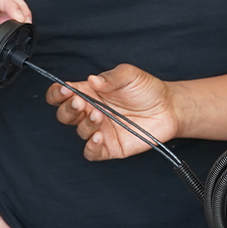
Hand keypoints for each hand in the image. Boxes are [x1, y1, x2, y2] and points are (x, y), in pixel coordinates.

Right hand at [47, 64, 179, 160]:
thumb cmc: (147, 89)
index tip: (65, 90)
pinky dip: (91, 147)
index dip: (57, 93)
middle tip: (80, 102)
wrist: (169, 108)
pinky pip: (91, 152)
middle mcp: (91, 111)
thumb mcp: (129, 75)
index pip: (61, 94)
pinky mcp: (110, 146)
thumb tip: (92, 80)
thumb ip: (110, 78)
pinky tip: (99, 137)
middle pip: (64, 114)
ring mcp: (99, 130)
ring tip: (99, 116)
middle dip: (68, 109)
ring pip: (79, 131)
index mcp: (89, 92)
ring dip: (85, 123)